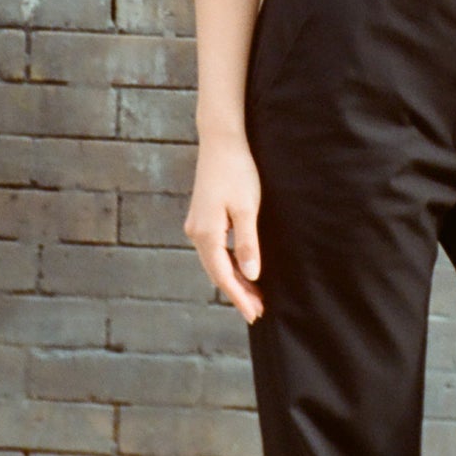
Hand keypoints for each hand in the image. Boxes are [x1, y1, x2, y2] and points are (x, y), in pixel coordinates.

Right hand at [184, 133, 264, 323]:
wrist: (221, 141)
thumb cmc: (238, 171)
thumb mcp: (247, 208)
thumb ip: (248, 243)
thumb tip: (252, 275)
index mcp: (206, 233)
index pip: (224, 276)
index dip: (240, 297)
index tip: (255, 314)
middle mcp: (196, 232)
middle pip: (217, 272)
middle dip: (237, 293)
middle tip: (259, 311)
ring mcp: (196, 225)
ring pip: (215, 262)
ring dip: (234, 279)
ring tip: (255, 295)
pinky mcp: (202, 218)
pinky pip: (215, 250)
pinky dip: (228, 263)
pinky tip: (242, 269)